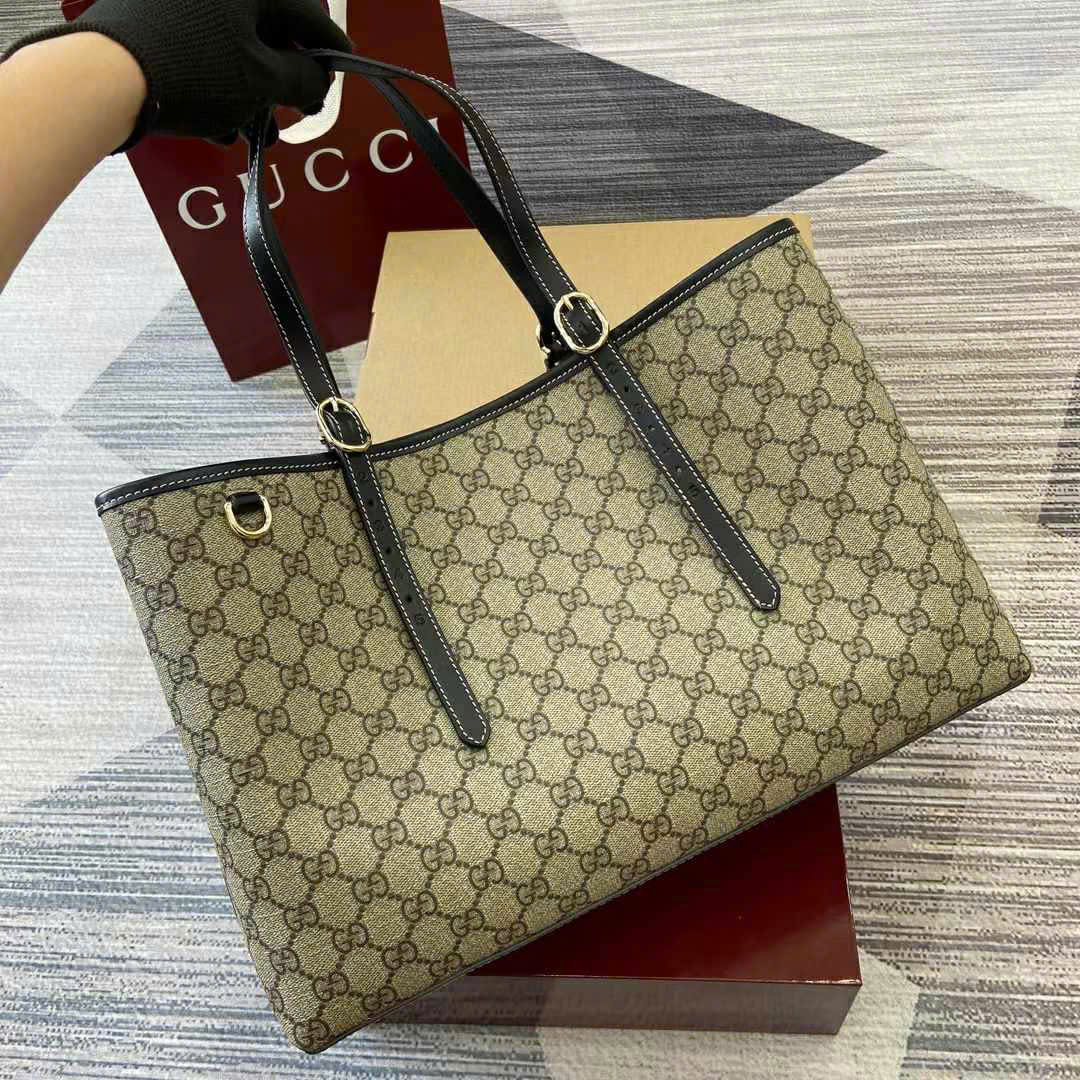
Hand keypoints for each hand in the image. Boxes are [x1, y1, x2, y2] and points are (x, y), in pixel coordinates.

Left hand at [3, 0, 350, 148]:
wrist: (105, 76)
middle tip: (296, 114)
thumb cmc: (195, 70)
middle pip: (268, 32)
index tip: (345, 72)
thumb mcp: (264, 82)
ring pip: (234, 47)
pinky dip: (218, 85)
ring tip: (257, 135)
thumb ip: (304, 81)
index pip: (309, 17)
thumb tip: (318, 80)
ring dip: (251, 93)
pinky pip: (202, 51)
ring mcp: (181, 1)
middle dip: (283, 81)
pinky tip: (220, 126)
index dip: (331, 52)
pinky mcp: (154, 19)